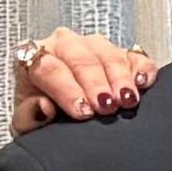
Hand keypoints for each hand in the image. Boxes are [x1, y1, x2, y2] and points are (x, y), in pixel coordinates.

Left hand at [8, 28, 157, 136]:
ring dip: (120, 78)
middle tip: (106, 108)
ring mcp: (94, 47)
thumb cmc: (46, 117)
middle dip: (96, 84)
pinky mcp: (122, 54)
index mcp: (33, 59)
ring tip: (126, 100)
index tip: (83, 111)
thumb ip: (29, 117)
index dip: (67, 90)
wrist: (64, 117)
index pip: (49, 68)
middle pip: (81, 59)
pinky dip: (142, 68)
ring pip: (109, 55)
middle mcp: (63, 46)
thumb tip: (43, 106)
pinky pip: (135, 56)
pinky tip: (143, 82)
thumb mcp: (28, 124)